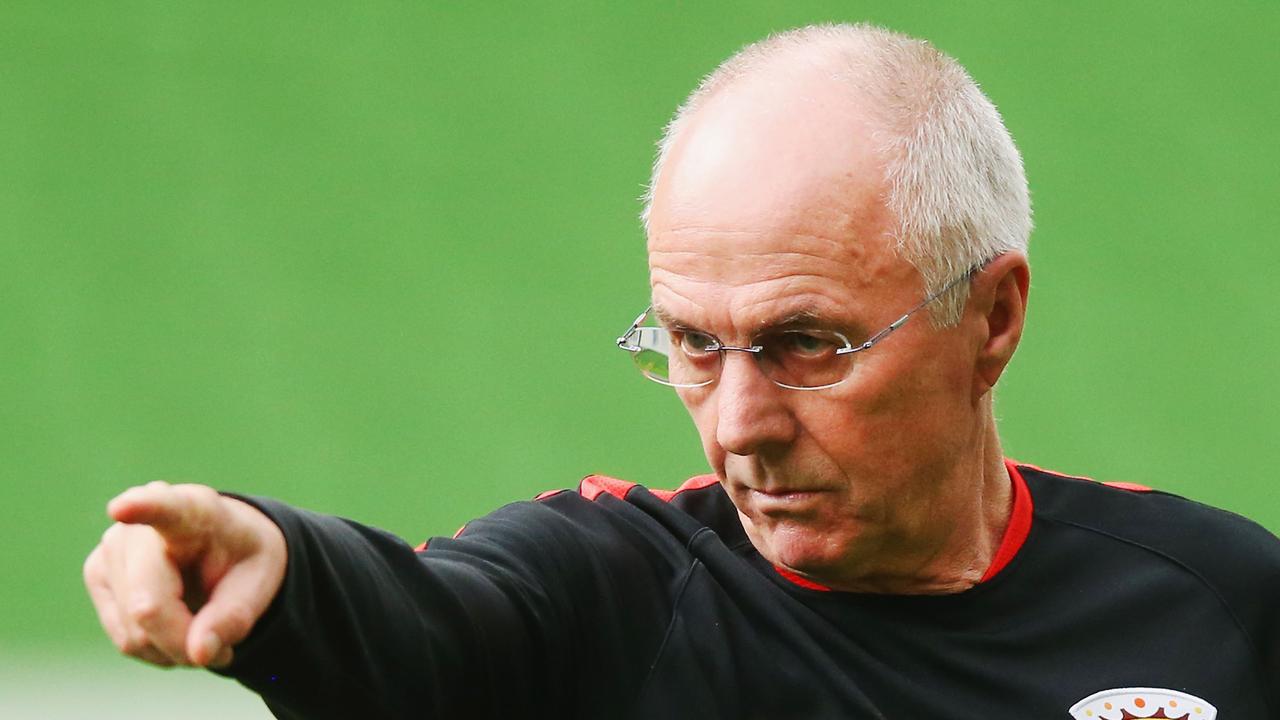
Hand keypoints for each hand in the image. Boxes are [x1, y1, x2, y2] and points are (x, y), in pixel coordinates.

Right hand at [83, 481, 286, 667]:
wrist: (221, 547)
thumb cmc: (241, 557)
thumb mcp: (260, 582)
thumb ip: (233, 616)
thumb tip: (196, 653)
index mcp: (192, 511)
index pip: (164, 508)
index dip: (142, 508)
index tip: (122, 508)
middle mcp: (140, 527)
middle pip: (148, 606)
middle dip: (186, 640)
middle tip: (224, 648)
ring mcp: (110, 551)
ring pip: (136, 633)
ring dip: (175, 648)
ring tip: (202, 625)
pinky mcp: (97, 577)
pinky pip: (127, 641)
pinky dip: (158, 648)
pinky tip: (176, 625)